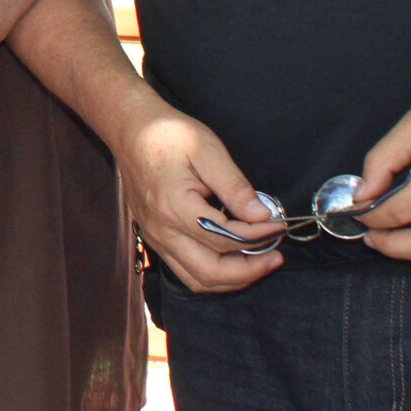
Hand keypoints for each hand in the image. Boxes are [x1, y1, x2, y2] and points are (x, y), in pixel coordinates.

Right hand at [114, 93, 284, 293]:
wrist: (131, 130)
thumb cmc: (170, 135)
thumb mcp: (208, 150)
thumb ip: (235, 187)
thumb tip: (262, 216)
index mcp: (175, 207)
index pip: (225, 237)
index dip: (258, 236)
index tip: (279, 225)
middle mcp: (162, 230)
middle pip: (211, 272)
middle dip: (249, 270)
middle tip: (275, 257)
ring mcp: (155, 238)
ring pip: (197, 280)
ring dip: (232, 279)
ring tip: (258, 263)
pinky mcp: (154, 238)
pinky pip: (186, 270)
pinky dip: (214, 273)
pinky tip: (232, 258)